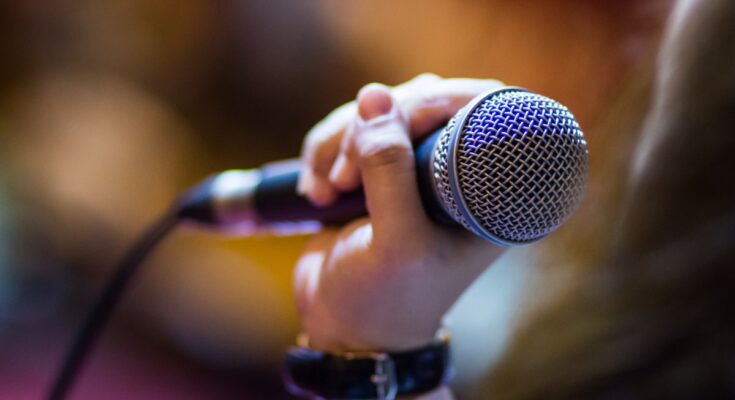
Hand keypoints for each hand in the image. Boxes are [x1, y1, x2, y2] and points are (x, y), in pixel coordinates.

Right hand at [294, 75, 505, 352]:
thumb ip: (390, 171)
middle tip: (346, 178)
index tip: (394, 124)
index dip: (435, 103)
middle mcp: (454, 173)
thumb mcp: (395, 242)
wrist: (343, 328)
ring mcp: (412, 168)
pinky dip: (324, 152)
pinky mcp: (374, 172)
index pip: (480, 109)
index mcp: (485, 191)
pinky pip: (348, 131)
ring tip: (328, 193)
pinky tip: (317, 193)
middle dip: (372, 131)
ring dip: (340, 143)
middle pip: (421, 101)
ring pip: (378, 112)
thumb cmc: (386, 298)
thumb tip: (375, 96)